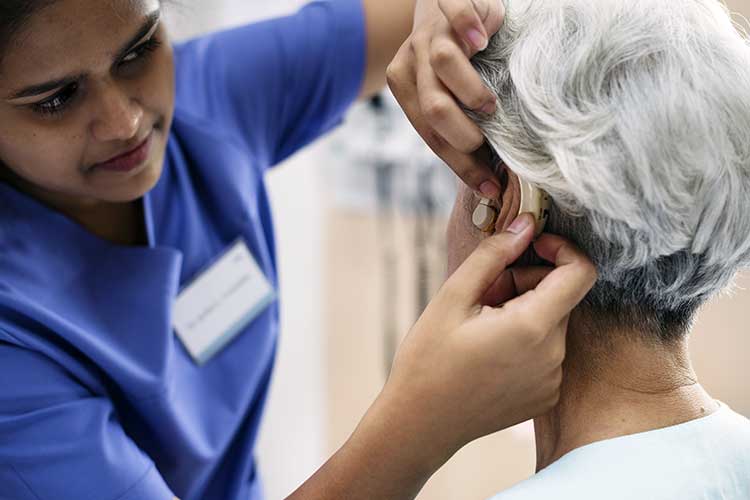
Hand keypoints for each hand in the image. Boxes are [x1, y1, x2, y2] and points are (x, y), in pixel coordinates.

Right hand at [373, 214, 596, 471]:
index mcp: (533, 327)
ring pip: (552, 323)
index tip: (530, 246)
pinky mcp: (545, 395)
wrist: (420, 424)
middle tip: (483, 293)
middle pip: (561, 296)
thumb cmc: (428, 360)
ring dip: (524, 311)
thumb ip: (494, 255)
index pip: (580, 272)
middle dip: (527, 282)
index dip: (561, 249)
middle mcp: (554, 356)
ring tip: (480, 325)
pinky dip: (525, 339)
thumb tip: (525, 224)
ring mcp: (552, 380)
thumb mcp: (452, 297)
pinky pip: (547, 351)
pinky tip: (488, 351)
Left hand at [387, 0, 505, 197]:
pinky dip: (469, 27)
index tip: (489, 185)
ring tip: (490, 104)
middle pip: (432, 106)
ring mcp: (429, 29)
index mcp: (405, 86)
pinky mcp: (447, 2)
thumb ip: (456, 123)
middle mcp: (411, 58)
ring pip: (442, 63)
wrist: (444, 4)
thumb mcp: (448, 92)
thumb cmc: (457, 58)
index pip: (429, 133)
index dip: (460, 163)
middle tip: (486, 142)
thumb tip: (487, 179)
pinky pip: (456, 13)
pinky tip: (484, 41)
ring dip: (470, 91)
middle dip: (462, 135)